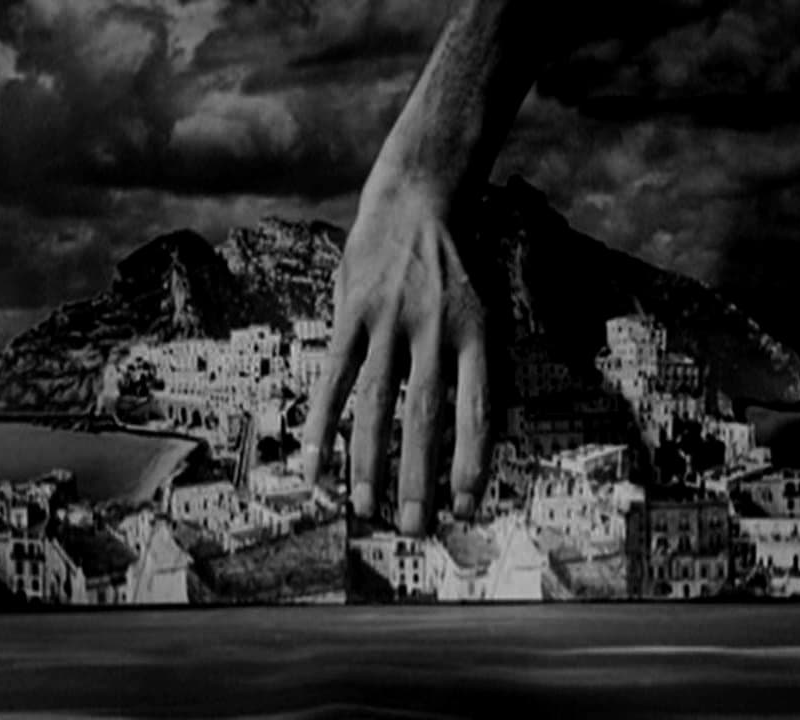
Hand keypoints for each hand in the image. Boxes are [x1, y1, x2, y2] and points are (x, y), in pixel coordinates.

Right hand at [302, 175, 490, 536]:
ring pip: (377, 402)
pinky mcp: (352, 312)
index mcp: (477, 334)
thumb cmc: (455, 270)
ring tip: (366, 508)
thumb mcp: (483, 312)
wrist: (417, 201)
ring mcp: (389, 319)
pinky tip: (316, 465)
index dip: (471, 462)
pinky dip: (323, 424)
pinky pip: (334, 377)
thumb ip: (477, 369)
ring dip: (369, 461)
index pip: (476, 410)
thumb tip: (479, 440)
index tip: (465, 506)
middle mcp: (434, 329)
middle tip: (414, 528)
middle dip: (419, 478)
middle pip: (425, 416)